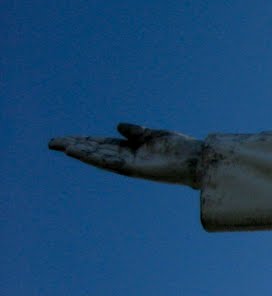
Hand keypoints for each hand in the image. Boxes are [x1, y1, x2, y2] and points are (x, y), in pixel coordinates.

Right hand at [48, 123, 202, 187]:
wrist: (196, 159)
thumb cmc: (179, 148)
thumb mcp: (153, 135)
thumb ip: (135, 132)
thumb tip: (118, 126)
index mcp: (131, 149)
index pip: (102, 145)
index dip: (85, 141)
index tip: (67, 139)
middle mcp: (127, 157)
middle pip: (95, 151)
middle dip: (75, 146)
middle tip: (52, 143)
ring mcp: (128, 164)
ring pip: (97, 157)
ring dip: (78, 151)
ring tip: (59, 145)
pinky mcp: (131, 168)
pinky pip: (106, 162)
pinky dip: (90, 156)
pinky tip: (76, 150)